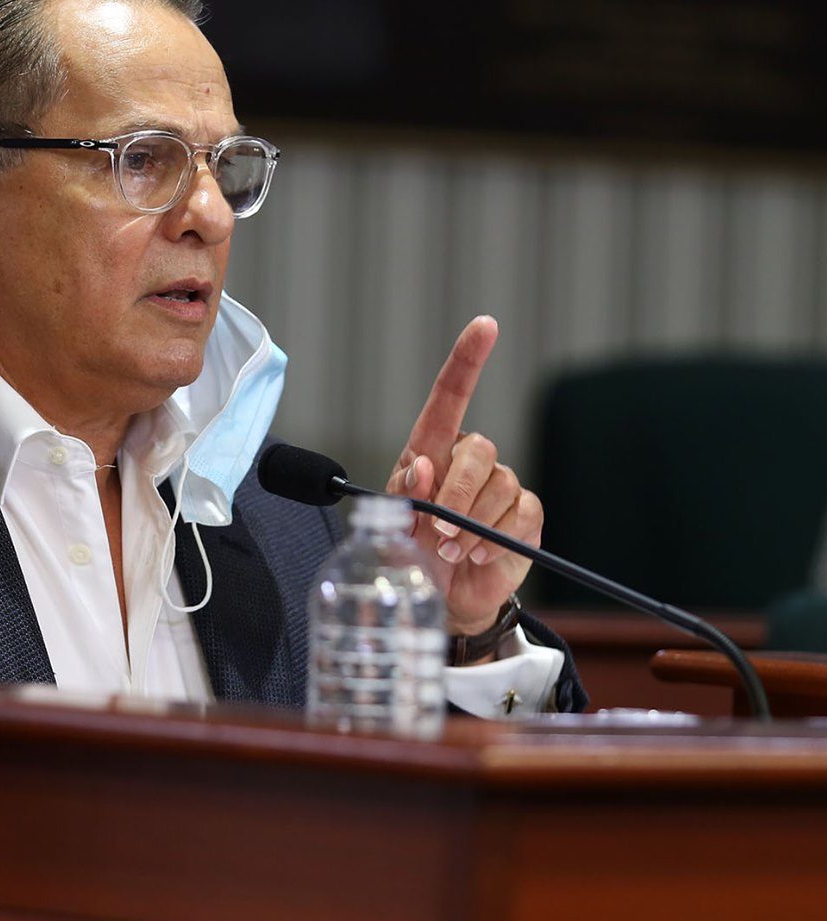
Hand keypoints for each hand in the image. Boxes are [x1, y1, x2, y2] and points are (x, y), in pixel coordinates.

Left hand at [385, 316, 542, 636]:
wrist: (441, 596)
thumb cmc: (412, 549)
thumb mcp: (393, 522)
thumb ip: (404, 494)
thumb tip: (424, 467)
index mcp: (432, 448)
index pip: (451, 395)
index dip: (468, 359)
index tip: (485, 325)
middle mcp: (470, 459)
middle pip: (478, 452)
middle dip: (457, 494)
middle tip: (438, 533)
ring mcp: (502, 485)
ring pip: (500, 487)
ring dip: (472, 525)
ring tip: (450, 551)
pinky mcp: (526, 516)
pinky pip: (520, 515)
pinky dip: (495, 539)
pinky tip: (476, 556)